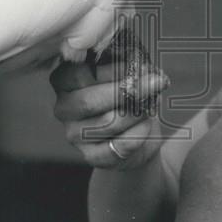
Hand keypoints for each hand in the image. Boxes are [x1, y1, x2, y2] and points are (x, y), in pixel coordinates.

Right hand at [50, 60, 168, 169]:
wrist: (135, 135)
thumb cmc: (127, 97)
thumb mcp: (124, 75)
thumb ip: (127, 68)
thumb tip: (145, 69)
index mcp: (65, 81)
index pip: (77, 73)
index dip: (110, 70)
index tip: (139, 66)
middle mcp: (63, 108)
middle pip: (89, 101)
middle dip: (128, 90)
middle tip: (157, 82)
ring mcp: (74, 135)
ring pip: (108, 122)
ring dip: (137, 112)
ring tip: (152, 105)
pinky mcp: (91, 156)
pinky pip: (120, 145)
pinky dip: (140, 133)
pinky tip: (147, 125)